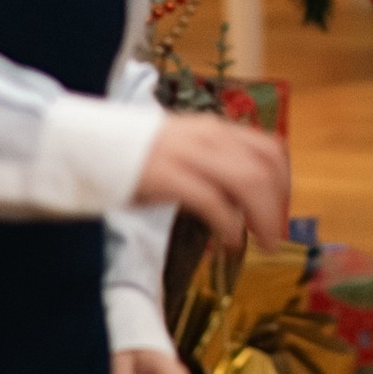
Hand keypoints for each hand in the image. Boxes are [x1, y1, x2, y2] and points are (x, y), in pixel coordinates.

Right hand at [136, 112, 290, 247]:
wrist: (88, 144)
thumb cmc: (137, 156)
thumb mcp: (185, 151)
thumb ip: (215, 166)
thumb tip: (243, 201)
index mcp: (216, 130)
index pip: (270, 149)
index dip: (284, 184)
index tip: (280, 211)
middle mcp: (208, 137)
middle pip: (265, 168)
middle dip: (278, 206)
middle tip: (274, 236)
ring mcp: (188, 154)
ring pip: (248, 181)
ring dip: (263, 216)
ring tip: (261, 243)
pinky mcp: (167, 176)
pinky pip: (212, 201)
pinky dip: (229, 224)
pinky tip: (230, 241)